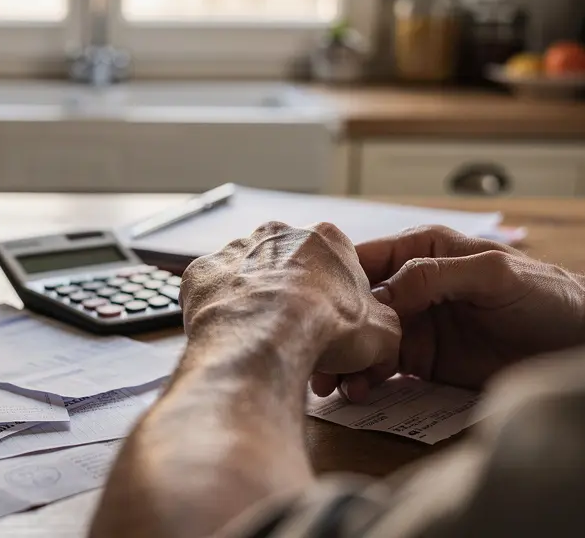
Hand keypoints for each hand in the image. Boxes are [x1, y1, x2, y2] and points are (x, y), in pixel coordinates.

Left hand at [179, 221, 399, 376]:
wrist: (264, 339)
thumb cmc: (325, 329)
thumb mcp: (383, 336)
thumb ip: (383, 333)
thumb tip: (379, 351)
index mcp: (325, 238)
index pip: (335, 267)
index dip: (336, 303)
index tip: (332, 330)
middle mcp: (277, 234)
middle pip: (289, 269)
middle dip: (294, 300)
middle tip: (297, 339)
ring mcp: (235, 250)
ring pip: (248, 278)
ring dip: (256, 303)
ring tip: (262, 342)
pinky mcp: (201, 272)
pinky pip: (213, 293)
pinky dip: (221, 312)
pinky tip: (232, 336)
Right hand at [311, 226, 584, 400]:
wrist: (582, 340)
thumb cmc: (546, 293)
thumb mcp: (491, 273)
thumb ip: (434, 275)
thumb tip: (383, 292)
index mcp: (422, 251)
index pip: (364, 259)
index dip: (334, 280)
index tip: (312, 306)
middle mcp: (411, 287)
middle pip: (355, 306)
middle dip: (333, 330)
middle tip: (318, 358)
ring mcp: (416, 325)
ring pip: (364, 340)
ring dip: (345, 360)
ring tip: (333, 385)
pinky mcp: (424, 360)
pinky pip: (384, 369)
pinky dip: (366, 380)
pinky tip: (358, 393)